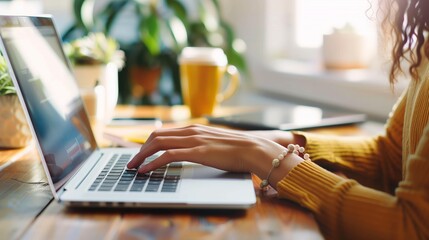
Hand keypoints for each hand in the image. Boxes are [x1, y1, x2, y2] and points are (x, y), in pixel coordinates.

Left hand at [127, 125, 303, 186]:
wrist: (253, 149)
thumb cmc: (237, 149)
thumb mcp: (214, 142)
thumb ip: (200, 143)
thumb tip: (190, 151)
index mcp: (193, 128)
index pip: (163, 132)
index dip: (148, 142)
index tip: (140, 153)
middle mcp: (190, 131)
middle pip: (156, 136)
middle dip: (140, 149)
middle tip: (132, 162)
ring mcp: (192, 140)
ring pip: (158, 144)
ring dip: (142, 156)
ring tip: (133, 168)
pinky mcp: (196, 151)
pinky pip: (167, 156)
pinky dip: (153, 163)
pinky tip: (146, 170)